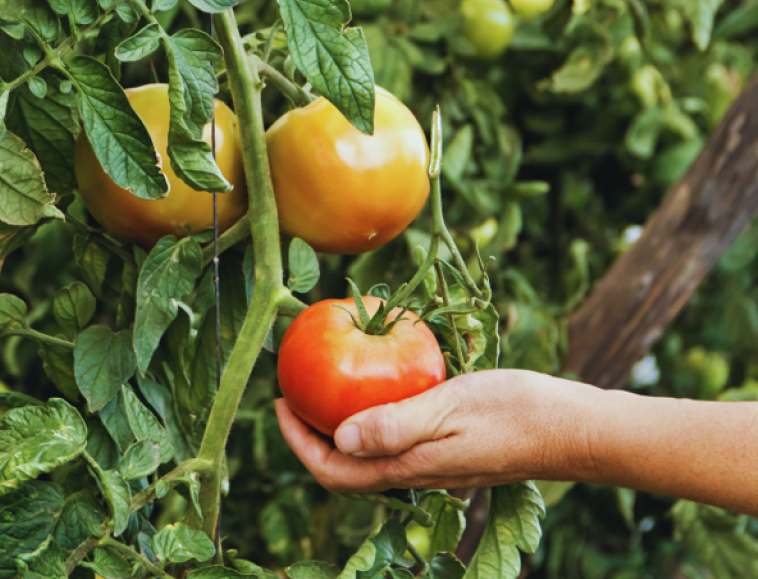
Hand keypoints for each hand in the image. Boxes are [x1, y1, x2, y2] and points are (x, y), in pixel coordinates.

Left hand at [275, 369, 598, 493]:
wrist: (577, 429)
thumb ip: (395, 425)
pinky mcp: (451, 451)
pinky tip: (381, 384)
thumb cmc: (517, 412)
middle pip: (345, 467)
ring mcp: (434, 464)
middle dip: (311, 435)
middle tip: (294, 392)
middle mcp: (415, 473)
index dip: (298, 443)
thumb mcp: (450, 407)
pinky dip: (374, 417)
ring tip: (326, 386)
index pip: (334, 471)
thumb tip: (341, 439)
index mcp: (408, 468)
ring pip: (370, 455)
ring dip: (341, 426)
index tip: (280, 404)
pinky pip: (397, 440)